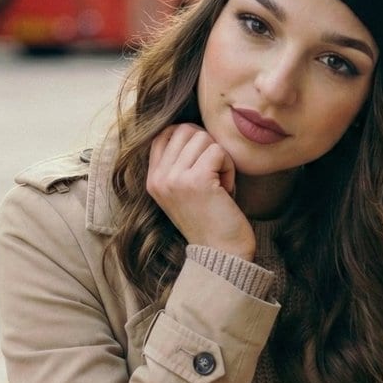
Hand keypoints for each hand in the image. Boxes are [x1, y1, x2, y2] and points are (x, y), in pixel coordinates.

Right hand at [147, 124, 254, 259]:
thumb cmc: (210, 220)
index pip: (164, 133)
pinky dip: (229, 169)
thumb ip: (178, 162)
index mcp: (152, 179)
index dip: (190, 137)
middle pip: (186, 130)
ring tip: (219, 185)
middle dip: (208, 148)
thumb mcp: (183, 190)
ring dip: (220, 159)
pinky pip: (219, 152)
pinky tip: (226, 190)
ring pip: (204, 138)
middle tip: (213, 175)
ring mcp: (174, 179)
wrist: (220, 254)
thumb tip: (193, 128)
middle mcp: (158, 178)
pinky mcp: (196, 180)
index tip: (203, 159)